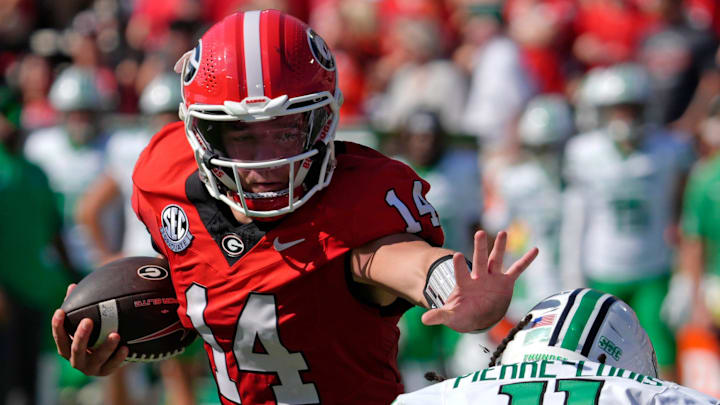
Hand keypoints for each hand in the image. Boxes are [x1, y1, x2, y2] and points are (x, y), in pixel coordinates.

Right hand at [51, 284, 128, 375]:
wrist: (109, 356)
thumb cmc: (94, 333)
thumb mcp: (85, 321)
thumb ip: (79, 306)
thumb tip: (72, 285)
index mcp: (67, 347)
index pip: (59, 337)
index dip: (57, 325)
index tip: (60, 311)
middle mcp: (76, 359)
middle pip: (74, 349)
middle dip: (80, 336)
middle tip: (88, 321)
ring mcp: (90, 368)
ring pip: (95, 359)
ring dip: (105, 347)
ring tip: (115, 334)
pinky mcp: (104, 372)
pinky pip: (112, 366)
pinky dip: (118, 358)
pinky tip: (126, 348)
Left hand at [421, 230, 537, 332]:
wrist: (477, 317)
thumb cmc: (462, 315)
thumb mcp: (451, 316)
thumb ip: (440, 316)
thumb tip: (424, 320)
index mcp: (464, 285)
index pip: (461, 273)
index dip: (459, 266)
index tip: (457, 255)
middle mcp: (478, 277)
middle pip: (479, 260)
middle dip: (480, 248)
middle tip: (479, 233)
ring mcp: (492, 278)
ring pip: (496, 260)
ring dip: (499, 247)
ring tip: (502, 232)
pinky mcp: (505, 283)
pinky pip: (517, 270)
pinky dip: (526, 260)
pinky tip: (535, 250)